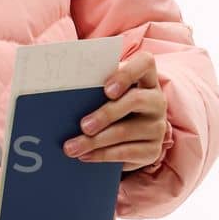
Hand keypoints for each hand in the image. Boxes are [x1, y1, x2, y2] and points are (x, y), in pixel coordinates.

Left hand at [62, 51, 168, 172]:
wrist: (129, 141)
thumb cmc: (111, 109)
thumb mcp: (105, 96)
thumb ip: (94, 89)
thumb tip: (61, 92)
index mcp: (145, 78)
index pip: (145, 63)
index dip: (127, 74)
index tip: (106, 89)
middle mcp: (156, 100)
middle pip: (136, 100)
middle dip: (106, 114)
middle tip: (83, 126)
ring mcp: (157, 126)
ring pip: (126, 131)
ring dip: (95, 141)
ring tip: (72, 147)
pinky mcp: (153, 150)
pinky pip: (126, 153)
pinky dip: (102, 155)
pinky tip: (85, 156)